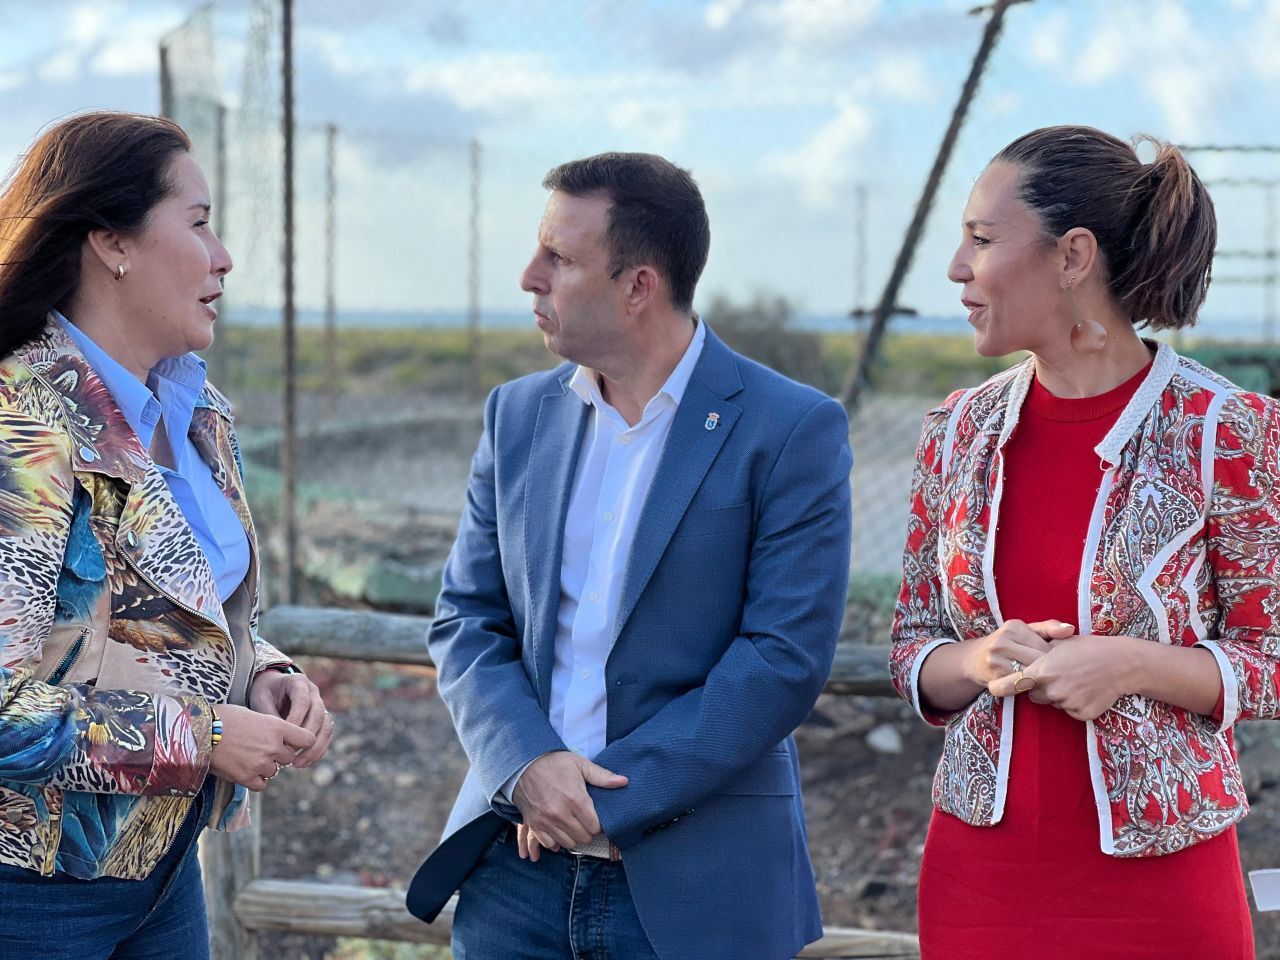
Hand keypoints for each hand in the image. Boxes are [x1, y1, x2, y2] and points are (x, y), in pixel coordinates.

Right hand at [208, 703, 315, 790]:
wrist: (199, 730)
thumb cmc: (224, 718)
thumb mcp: (255, 715)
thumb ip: (272, 729)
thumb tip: (282, 740)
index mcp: (277, 727)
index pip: (307, 739)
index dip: (302, 742)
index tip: (295, 743)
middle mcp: (273, 746)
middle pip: (289, 757)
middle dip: (278, 755)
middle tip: (261, 748)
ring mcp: (260, 763)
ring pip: (274, 771)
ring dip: (265, 767)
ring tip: (246, 756)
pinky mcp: (246, 778)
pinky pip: (261, 784)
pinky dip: (255, 779)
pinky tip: (243, 769)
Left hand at [249, 669, 333, 767]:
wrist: (272, 688)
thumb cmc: (265, 694)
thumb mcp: (261, 700)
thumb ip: (270, 716)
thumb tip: (278, 740)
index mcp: (298, 682)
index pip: (303, 701)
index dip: (296, 720)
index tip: (283, 738)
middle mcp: (314, 692)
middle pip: (319, 715)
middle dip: (306, 737)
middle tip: (291, 755)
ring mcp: (321, 705)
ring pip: (327, 727)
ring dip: (315, 747)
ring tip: (298, 763)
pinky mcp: (322, 719)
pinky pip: (326, 736)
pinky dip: (318, 750)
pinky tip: (304, 762)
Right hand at [511, 751, 626, 854]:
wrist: (523, 763)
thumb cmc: (554, 763)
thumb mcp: (580, 764)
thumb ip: (602, 776)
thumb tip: (624, 782)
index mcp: (576, 799)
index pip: (595, 827)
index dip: (597, 824)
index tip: (594, 817)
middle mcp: (561, 814)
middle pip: (583, 837)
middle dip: (587, 831)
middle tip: (584, 820)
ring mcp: (546, 821)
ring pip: (568, 843)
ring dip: (572, 836)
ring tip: (572, 824)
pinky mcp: (534, 824)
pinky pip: (550, 844)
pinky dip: (556, 840)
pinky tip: (558, 829)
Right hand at [964, 619, 1074, 696]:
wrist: (973, 660)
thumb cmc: (1007, 644)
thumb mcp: (1025, 631)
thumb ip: (1049, 628)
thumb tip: (1071, 629)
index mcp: (1014, 627)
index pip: (1045, 645)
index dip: (1055, 657)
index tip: (1058, 663)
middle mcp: (1003, 641)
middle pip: (1038, 661)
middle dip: (1050, 670)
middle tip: (1056, 675)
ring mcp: (996, 660)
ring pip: (1031, 674)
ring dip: (1041, 680)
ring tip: (1046, 681)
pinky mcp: (994, 677)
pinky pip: (1021, 685)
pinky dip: (1029, 688)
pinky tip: (1032, 686)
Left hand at [991, 634, 1140, 719]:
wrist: (1122, 664)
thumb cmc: (1089, 648)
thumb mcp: (1059, 644)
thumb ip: (1037, 654)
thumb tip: (1019, 661)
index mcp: (1043, 670)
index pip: (1012, 684)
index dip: (1000, 687)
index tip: (991, 688)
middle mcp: (1052, 689)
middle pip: (1033, 695)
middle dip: (1039, 688)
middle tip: (1058, 675)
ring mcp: (1067, 703)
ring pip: (1052, 703)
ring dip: (1058, 695)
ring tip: (1076, 680)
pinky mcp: (1081, 714)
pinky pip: (1069, 711)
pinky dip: (1074, 703)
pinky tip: (1087, 690)